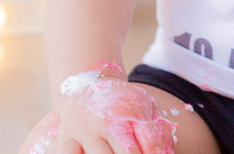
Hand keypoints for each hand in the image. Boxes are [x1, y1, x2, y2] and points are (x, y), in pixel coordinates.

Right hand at [53, 64, 176, 153]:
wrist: (85, 86)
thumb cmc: (120, 103)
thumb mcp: (144, 106)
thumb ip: (158, 129)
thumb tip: (167, 153)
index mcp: (131, 111)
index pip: (150, 141)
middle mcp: (107, 121)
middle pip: (128, 153)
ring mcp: (85, 131)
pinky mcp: (66, 140)